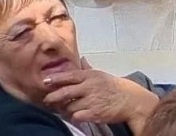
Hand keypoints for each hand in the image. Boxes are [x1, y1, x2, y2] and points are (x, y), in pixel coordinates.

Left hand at [42, 69, 157, 130]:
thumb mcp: (101, 75)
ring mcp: (91, 101)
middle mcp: (90, 87)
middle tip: (48, 100)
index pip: (69, 76)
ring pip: (68, 107)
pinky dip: (74, 117)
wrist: (130, 100)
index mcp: (91, 76)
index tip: (45, 81)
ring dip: (65, 109)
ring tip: (65, 109)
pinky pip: (76, 117)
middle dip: (53, 97)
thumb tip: (82, 58)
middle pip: (64, 92)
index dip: (55, 79)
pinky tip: (76, 115)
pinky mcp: (94, 113)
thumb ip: (88, 69)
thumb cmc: (114, 87)